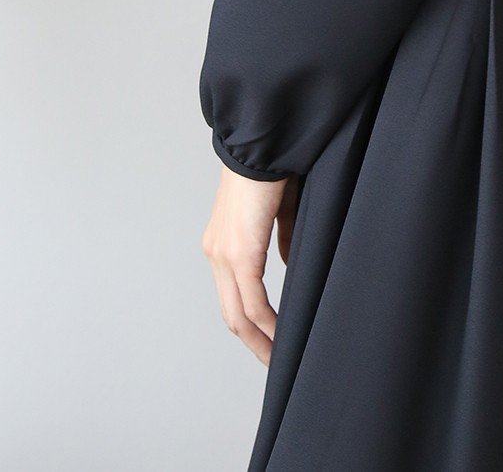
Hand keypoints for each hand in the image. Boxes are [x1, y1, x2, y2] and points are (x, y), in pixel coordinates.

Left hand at [202, 166, 299, 363]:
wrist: (263, 142)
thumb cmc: (275, 167)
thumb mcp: (279, 210)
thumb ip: (280, 238)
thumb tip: (286, 262)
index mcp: (224, 242)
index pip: (233, 294)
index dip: (251, 321)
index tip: (271, 337)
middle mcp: (217, 253)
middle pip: (231, 313)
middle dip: (253, 341)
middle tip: (273, 360)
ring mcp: (224, 255)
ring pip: (237, 313)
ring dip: (259, 338)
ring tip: (278, 356)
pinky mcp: (239, 253)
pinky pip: (251, 300)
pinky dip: (266, 322)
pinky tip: (281, 335)